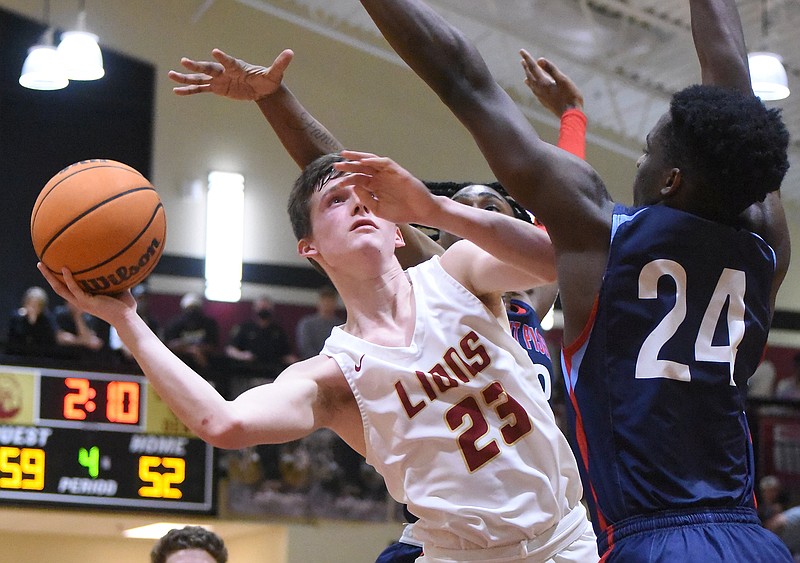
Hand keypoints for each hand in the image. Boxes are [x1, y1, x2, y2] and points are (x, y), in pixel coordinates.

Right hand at [37, 263, 135, 326]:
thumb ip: (116, 278)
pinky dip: (68, 279)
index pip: (66, 288)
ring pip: (60, 288)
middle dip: (48, 276)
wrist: (128, 319)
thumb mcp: (119, 288)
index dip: (58, 279)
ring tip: (42, 264)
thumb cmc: (125, 306)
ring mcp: (82, 302)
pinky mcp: (87, 302)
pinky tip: (64, 269)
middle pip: (58, 287)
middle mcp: (79, 301)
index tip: (53, 268)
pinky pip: (74, 289)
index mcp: (83, 298)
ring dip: (50, 277)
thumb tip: (121, 263)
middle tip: (40, 264)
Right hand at [168, 48, 293, 100]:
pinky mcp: (216, 88)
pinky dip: (189, 90)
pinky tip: (177, 91)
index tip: (215, 52)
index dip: (222, 57)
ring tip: (171, 75)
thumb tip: (291, 52)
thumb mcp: (275, 74)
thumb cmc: (268, 79)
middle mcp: (225, 71)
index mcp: (237, 67)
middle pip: (209, 68)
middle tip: (184, 61)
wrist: (262, 88)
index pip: (228, 61)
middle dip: (197, 65)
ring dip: (186, 77)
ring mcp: (219, 79)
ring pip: (200, 78)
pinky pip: (200, 89)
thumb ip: (280, 64)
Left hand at [333, 150, 441, 225]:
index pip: (358, 180)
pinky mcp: (397, 171)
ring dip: (358, 158)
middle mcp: (380, 178)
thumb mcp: (378, 209)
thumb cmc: (401, 212)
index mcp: (375, 187)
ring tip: (346, 155)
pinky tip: (363, 161)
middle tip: (335, 165)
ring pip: (371, 162)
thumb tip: (354, 187)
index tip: (337, 184)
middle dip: (348, 166)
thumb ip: (366, 199)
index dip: (347, 181)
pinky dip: (374, 161)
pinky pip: (384, 162)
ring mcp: (388, 173)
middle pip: (361, 169)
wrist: (420, 212)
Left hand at [520, 50, 582, 116]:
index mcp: (543, 82)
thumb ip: (551, 69)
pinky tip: (532, 85)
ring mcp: (541, 96)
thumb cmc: (570, 96)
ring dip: (528, 75)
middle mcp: (539, 89)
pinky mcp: (544, 101)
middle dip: (526, 66)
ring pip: (531, 83)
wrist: (570, 115)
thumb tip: (539, 59)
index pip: (533, 67)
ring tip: (525, 70)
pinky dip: (532, 84)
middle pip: (530, 75)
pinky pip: (534, 90)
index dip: (527, 58)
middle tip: (522, 59)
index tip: (521, 51)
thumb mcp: (562, 80)